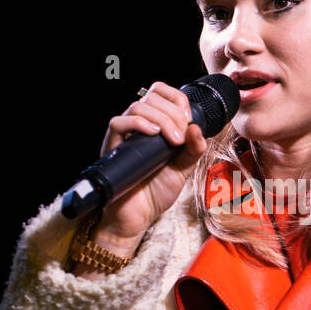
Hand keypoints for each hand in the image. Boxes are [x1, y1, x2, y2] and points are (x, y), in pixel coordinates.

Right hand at [92, 82, 208, 249]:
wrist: (137, 217)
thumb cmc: (155, 193)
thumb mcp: (183, 169)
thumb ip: (193, 150)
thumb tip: (198, 128)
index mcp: (155, 125)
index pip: (161, 92)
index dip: (177, 98)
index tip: (188, 118)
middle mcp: (138, 126)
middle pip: (152, 97)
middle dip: (174, 114)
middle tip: (181, 138)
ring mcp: (125, 135)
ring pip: (138, 106)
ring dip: (161, 119)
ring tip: (172, 141)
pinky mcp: (113, 146)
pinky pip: (119, 122)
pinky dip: (138, 124)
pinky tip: (153, 135)